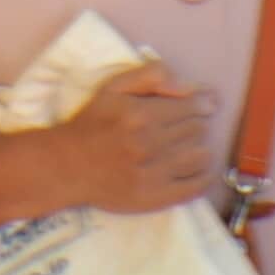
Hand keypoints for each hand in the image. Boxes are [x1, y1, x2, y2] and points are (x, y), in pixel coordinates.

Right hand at [30, 64, 220, 216]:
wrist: (67, 166)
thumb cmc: (92, 123)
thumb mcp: (113, 87)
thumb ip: (150, 76)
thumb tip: (189, 86)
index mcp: (140, 114)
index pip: (190, 106)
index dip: (202, 103)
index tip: (207, 103)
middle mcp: (149, 144)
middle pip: (197, 129)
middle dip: (196, 122)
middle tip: (185, 123)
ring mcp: (154, 174)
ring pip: (201, 155)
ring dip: (199, 147)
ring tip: (186, 145)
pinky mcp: (156, 198)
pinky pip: (196, 187)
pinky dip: (203, 175)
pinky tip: (194, 167)